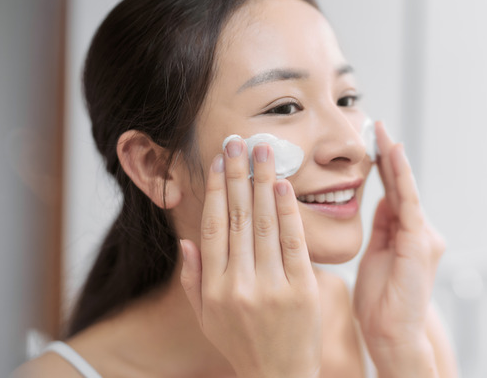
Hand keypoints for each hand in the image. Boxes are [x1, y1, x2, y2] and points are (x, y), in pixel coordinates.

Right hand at [179, 139, 320, 377]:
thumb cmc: (242, 345)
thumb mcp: (206, 318)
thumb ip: (193, 279)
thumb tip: (185, 239)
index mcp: (213, 287)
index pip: (212, 226)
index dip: (214, 189)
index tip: (218, 161)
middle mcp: (238, 284)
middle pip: (236, 217)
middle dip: (238, 175)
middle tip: (239, 141)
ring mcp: (271, 286)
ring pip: (263, 223)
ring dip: (262, 182)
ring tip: (264, 152)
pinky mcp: (301, 289)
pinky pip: (294, 242)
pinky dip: (288, 212)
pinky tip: (283, 186)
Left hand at [353, 122, 445, 372]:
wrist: (391, 333)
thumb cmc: (381, 301)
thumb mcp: (376, 256)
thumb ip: (383, 228)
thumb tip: (381, 201)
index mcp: (405, 235)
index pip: (393, 193)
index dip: (383, 168)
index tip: (372, 143)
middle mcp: (419, 231)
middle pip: (401, 186)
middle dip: (389, 156)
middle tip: (377, 126)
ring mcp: (423, 236)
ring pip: (406, 190)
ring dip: (394, 160)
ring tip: (382, 133)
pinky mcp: (421, 242)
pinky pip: (408, 203)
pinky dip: (401, 178)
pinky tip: (393, 156)